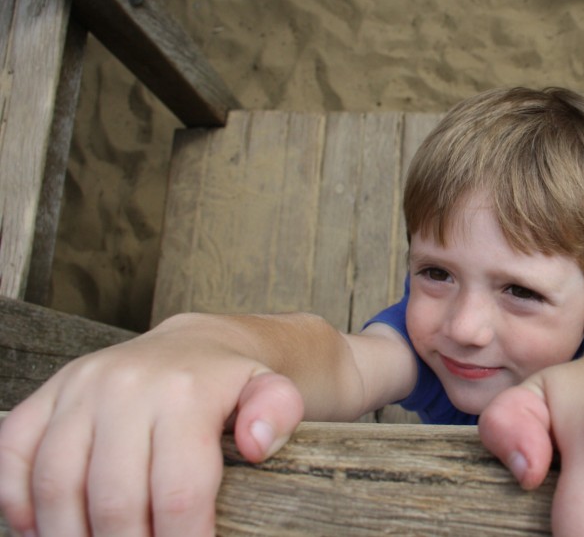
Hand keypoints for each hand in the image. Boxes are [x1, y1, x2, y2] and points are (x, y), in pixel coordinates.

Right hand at [0, 314, 304, 536]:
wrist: (197, 345)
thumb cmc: (234, 387)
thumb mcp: (274, 392)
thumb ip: (279, 414)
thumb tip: (258, 445)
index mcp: (186, 393)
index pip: (178, 491)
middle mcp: (125, 386)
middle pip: (114, 500)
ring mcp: (79, 389)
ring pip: (56, 486)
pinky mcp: (46, 396)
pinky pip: (12, 457)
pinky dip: (19, 505)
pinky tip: (45, 532)